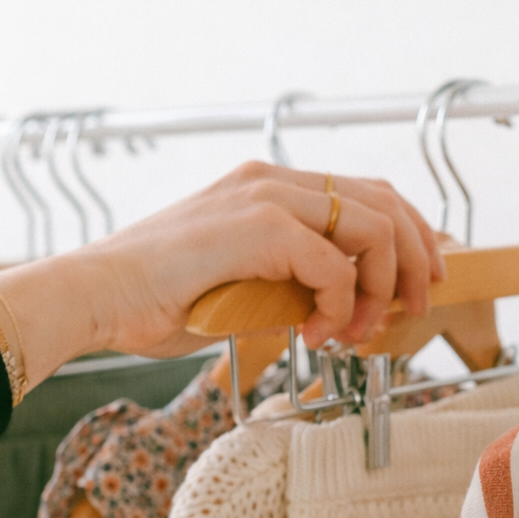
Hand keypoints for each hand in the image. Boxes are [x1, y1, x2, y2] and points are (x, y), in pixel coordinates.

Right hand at [0, 161, 444, 384]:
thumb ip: (293, 283)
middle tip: (418, 304)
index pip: (368, 194)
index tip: (424, 278)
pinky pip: (336, 267)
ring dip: (383, 287)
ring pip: (374, 229)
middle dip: (417, 257)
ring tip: (360, 331)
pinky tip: (315, 336)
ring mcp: (269, 197)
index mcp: (270, 187)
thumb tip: (343, 308)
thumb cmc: (156, 299)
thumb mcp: (244, 286)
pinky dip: (340, 308)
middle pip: (388, 202)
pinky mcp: (261, 226)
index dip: (410, 234)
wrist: (94, 295)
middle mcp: (275, 180)